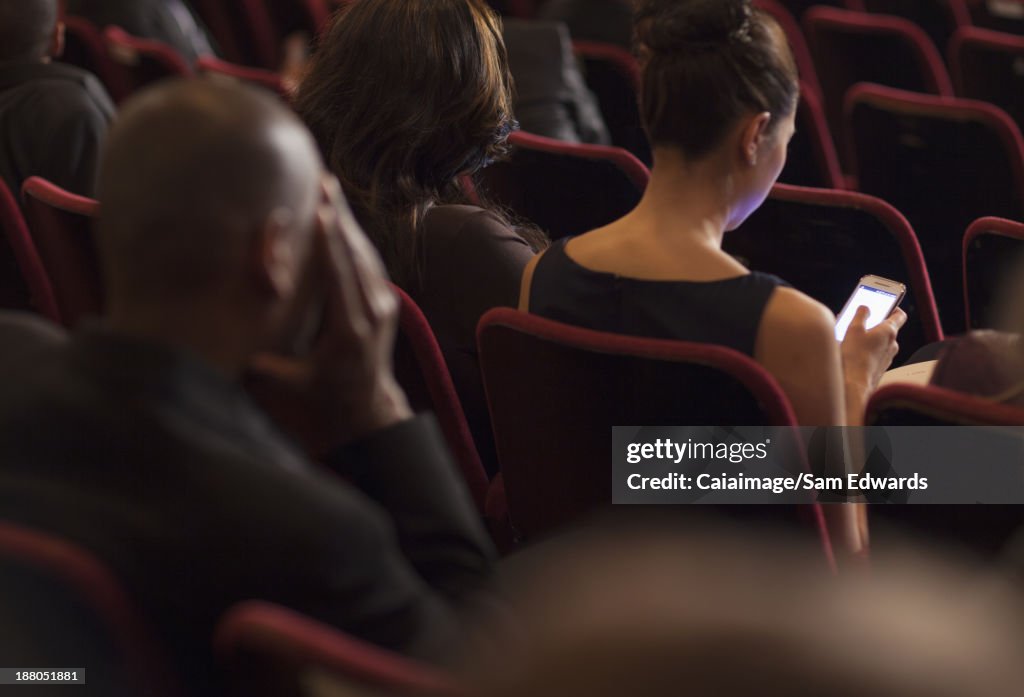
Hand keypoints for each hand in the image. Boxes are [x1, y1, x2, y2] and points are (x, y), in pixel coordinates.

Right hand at [246, 176, 411, 454]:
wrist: (366, 411)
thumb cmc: (320, 399)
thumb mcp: (286, 386)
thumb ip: (259, 367)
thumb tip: (221, 347)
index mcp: (348, 332)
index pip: (338, 277)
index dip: (330, 242)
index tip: (320, 209)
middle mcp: (372, 314)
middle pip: (356, 255)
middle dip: (339, 216)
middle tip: (323, 178)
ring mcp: (384, 306)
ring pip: (366, 253)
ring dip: (347, 220)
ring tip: (328, 186)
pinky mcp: (386, 302)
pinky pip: (369, 262)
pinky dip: (353, 237)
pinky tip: (337, 215)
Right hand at [841, 305, 907, 393]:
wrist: (854, 384)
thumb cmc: (855, 357)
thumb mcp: (853, 329)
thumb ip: (860, 315)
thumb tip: (865, 307)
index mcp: (889, 331)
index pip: (899, 315)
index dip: (893, 307)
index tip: (886, 304)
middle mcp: (892, 344)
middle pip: (887, 329)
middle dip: (875, 324)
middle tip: (860, 322)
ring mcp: (888, 357)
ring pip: (881, 343)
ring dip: (870, 339)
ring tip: (852, 338)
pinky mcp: (881, 367)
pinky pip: (876, 354)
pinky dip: (868, 350)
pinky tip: (854, 353)